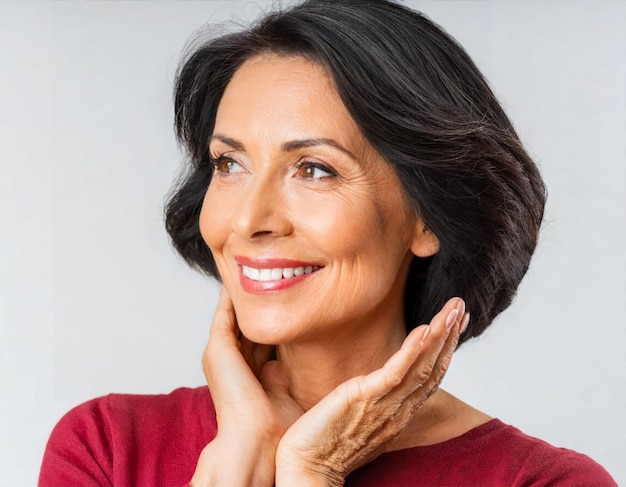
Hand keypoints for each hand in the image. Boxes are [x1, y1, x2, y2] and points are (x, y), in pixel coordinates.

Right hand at [190, 287, 302, 486]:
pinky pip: (225, 314)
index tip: (291, 297)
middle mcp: (235, 362)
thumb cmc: (279, 426)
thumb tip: (312, 350)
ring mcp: (223, 355)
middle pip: (249, 323)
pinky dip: (232, 298)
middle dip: (260, 303)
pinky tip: (243, 281)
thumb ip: (293, 370)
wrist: (258, 441)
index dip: (276, 318)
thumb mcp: (291, 388)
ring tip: (257, 269)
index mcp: (252, 373)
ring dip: (245, 297)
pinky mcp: (217, 349)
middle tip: (273, 275)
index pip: (264, 337)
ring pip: (236, 316)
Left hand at [274, 298, 467, 485]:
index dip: (444, 349)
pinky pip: (396, 373)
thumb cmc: (323, 442)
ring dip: (440, 335)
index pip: (429, 376)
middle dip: (450, 335)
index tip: (454, 324)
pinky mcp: (365, 399)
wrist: (307, 468)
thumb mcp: (353, 415)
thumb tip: (356, 377)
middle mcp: (398, 409)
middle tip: (461, 306)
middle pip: (433, 368)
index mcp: (397, 412)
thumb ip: (363, 395)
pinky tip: (424, 329)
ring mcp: (384, 405)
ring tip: (453, 309)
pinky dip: (412, 351)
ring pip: (422, 366)